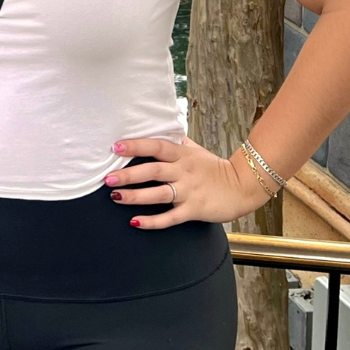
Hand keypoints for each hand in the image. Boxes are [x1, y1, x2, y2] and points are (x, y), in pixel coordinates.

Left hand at [105, 136, 273, 230]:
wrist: (242, 187)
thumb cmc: (215, 167)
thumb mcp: (196, 150)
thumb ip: (177, 141)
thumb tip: (160, 128)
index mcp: (183, 154)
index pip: (156, 146)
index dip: (136, 146)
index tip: (116, 147)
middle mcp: (184, 171)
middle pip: (153, 170)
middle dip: (129, 174)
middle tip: (108, 177)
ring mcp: (189, 191)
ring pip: (158, 194)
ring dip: (135, 196)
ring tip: (115, 197)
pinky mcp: (194, 210)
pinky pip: (170, 217)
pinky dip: (152, 221)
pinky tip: (135, 221)